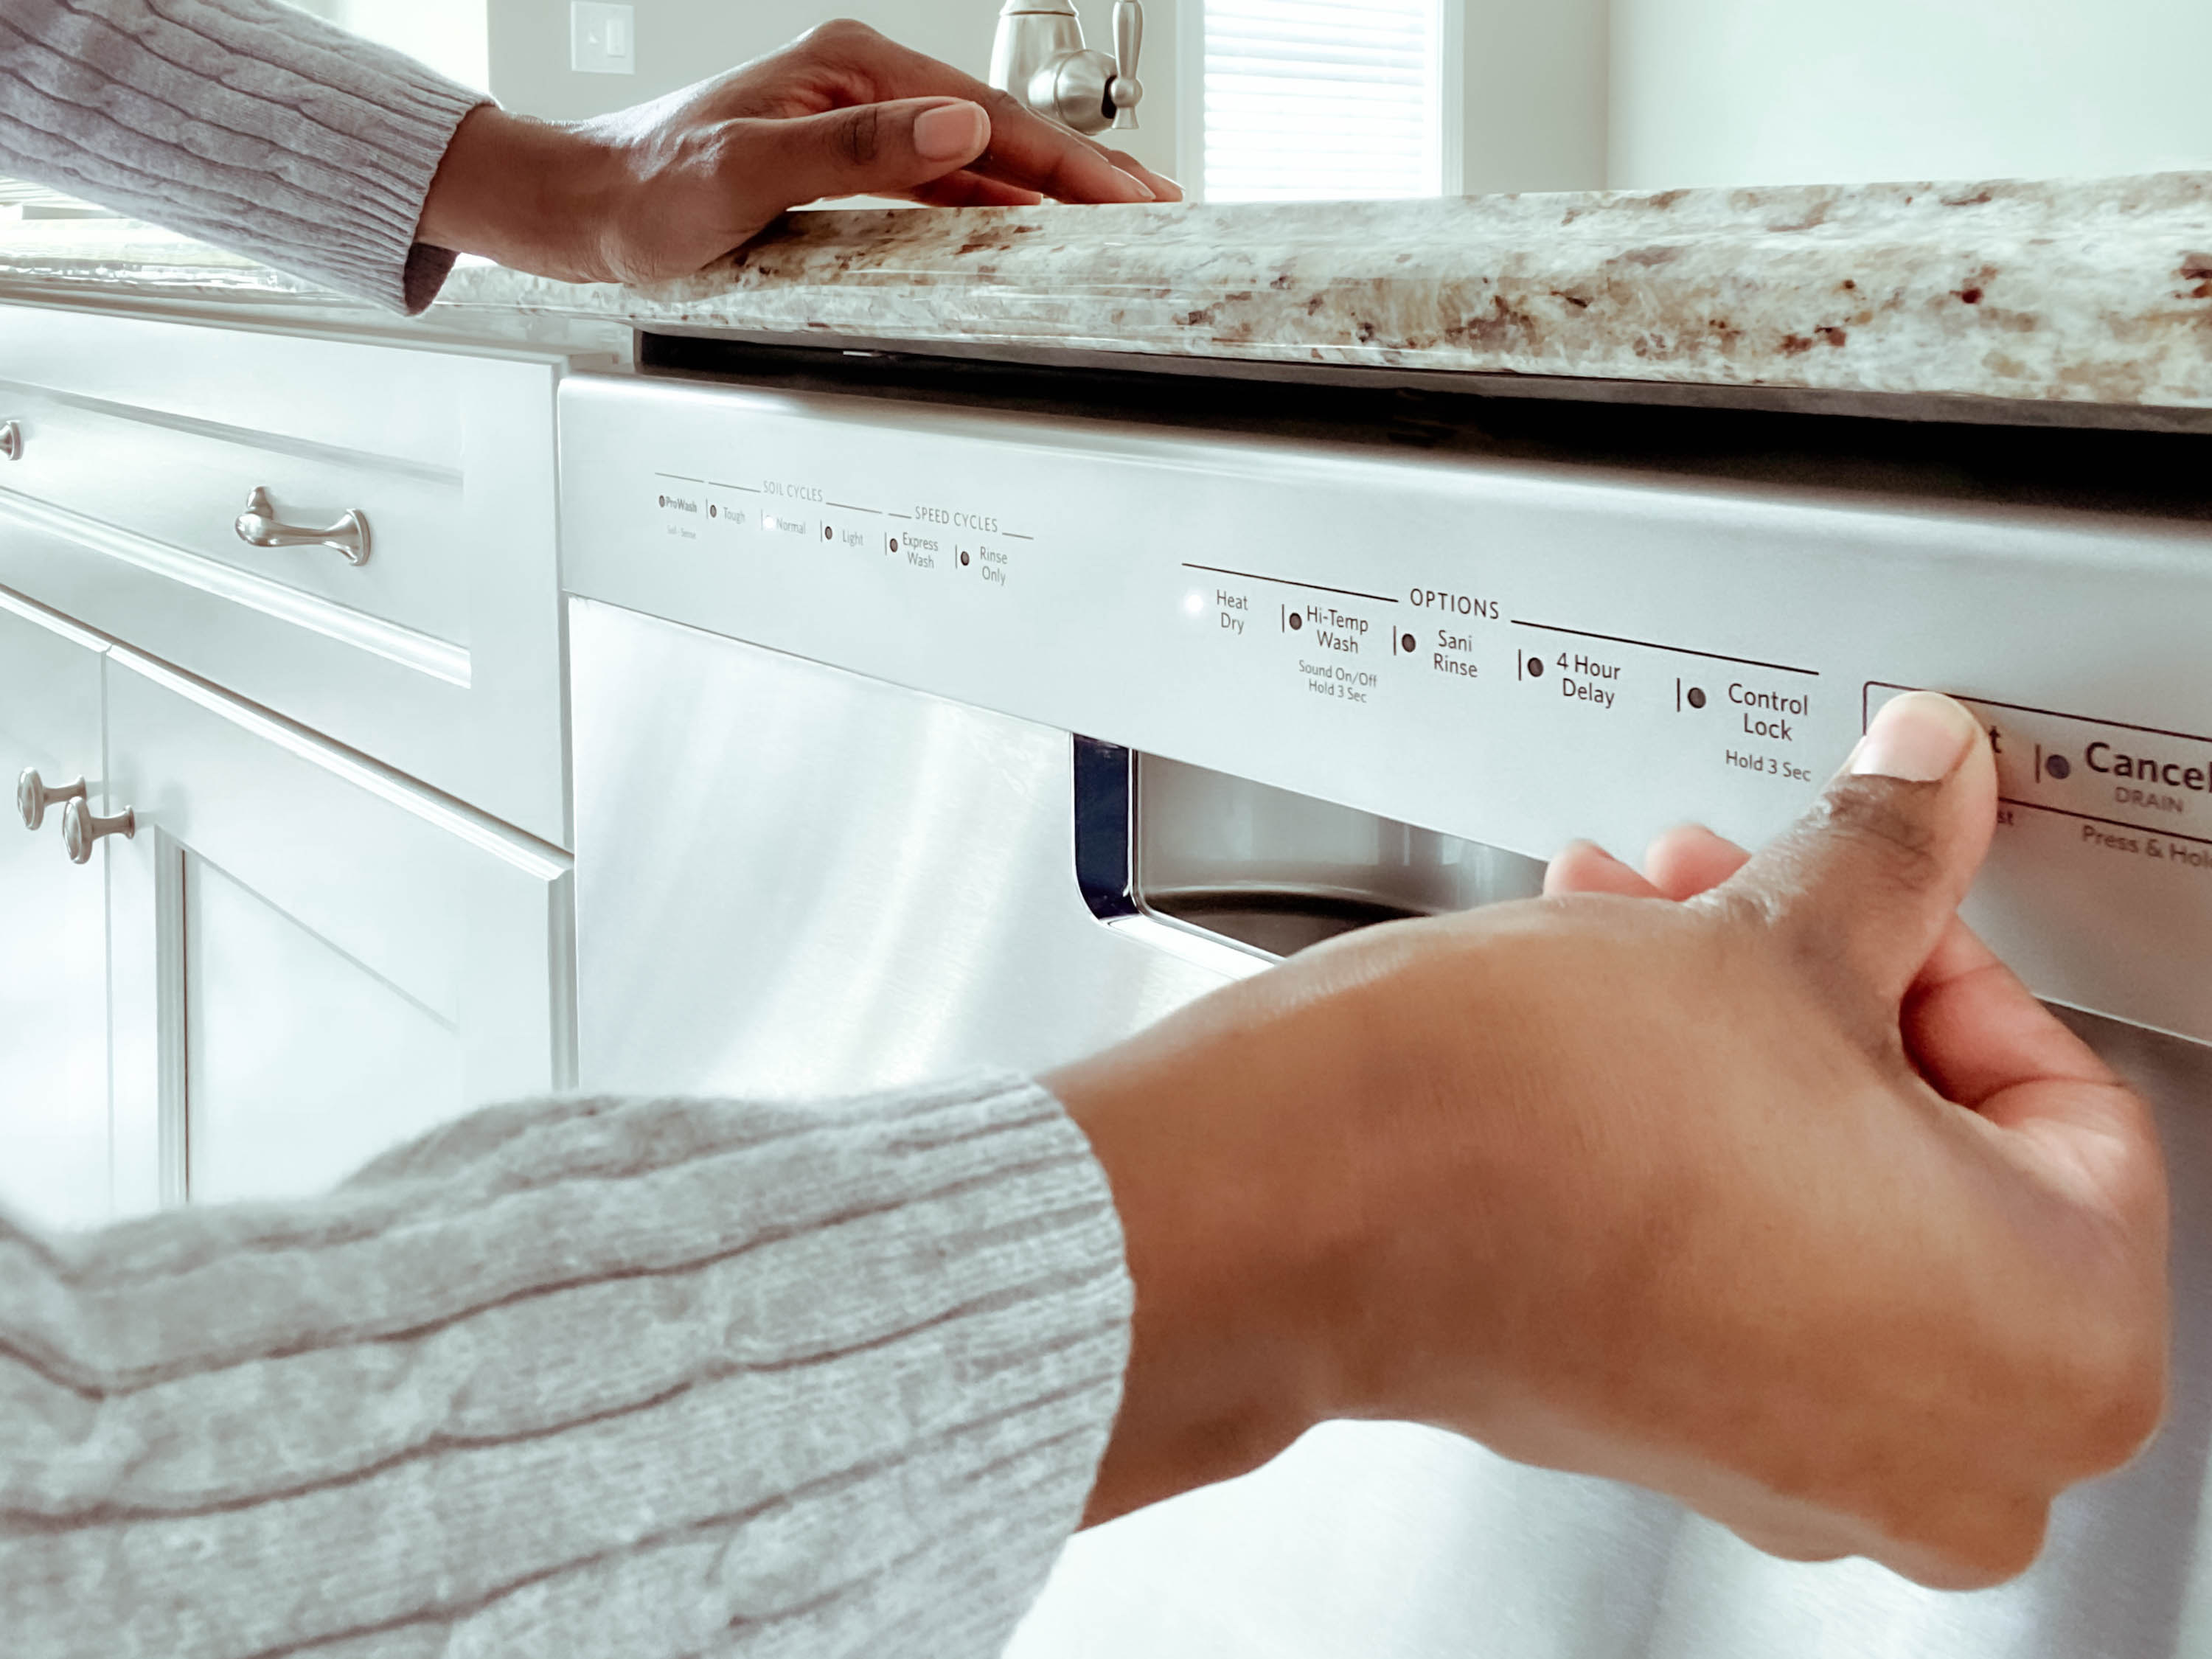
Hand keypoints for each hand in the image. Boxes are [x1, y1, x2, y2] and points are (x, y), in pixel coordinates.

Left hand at [416, 19, 1177, 286]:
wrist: (585, 208)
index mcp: (853, 70)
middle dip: (1085, 171)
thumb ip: (858, 151)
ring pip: (982, 155)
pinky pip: (946, 180)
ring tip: (1116, 216)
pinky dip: (999, 200)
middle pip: (1001, 130)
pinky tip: (1029, 223)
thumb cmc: (648, 193)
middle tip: (1159, 205)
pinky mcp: (847, 160)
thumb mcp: (749, 173)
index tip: (1133, 196)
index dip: (1071, 164)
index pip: (989, 120)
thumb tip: (959, 129)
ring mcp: (859, 121)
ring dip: (1051, 188)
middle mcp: (862, 84)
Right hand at [1048, 692, 2168, 1587]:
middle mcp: (1954, 1457)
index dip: (1949, 958)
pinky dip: (1698, 1152)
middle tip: (1754, 899)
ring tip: (1647, 933)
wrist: (1322, 1198)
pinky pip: (1745, 1273)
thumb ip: (1894, 855)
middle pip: (1942, 1157)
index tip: (1874, 896)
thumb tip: (1932, 785)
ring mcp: (1811, 1471)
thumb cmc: (1543, 1122)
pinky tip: (1610, 1031)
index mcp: (2058, 1349)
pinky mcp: (1680, 1443)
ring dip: (1744, 1051)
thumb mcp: (1772, 938)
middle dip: (1825, 993)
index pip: (2071, 1103)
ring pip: (1831, 1208)